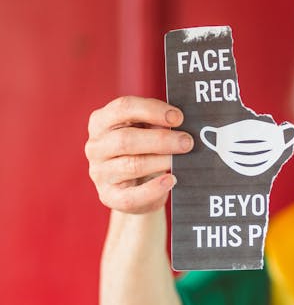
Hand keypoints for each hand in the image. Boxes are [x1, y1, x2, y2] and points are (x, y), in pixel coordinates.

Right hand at [85, 96, 193, 213]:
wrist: (136, 189)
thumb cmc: (143, 151)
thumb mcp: (146, 131)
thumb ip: (156, 123)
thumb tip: (177, 121)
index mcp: (101, 122)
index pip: (123, 108)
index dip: (152, 110)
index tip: (178, 117)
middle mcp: (95, 146)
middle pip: (126, 139)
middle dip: (161, 140)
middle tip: (187, 142)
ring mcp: (99, 173)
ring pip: (132, 165)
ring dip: (162, 161)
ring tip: (181, 160)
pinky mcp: (109, 196)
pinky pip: (132, 195)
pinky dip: (154, 188)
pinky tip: (171, 180)